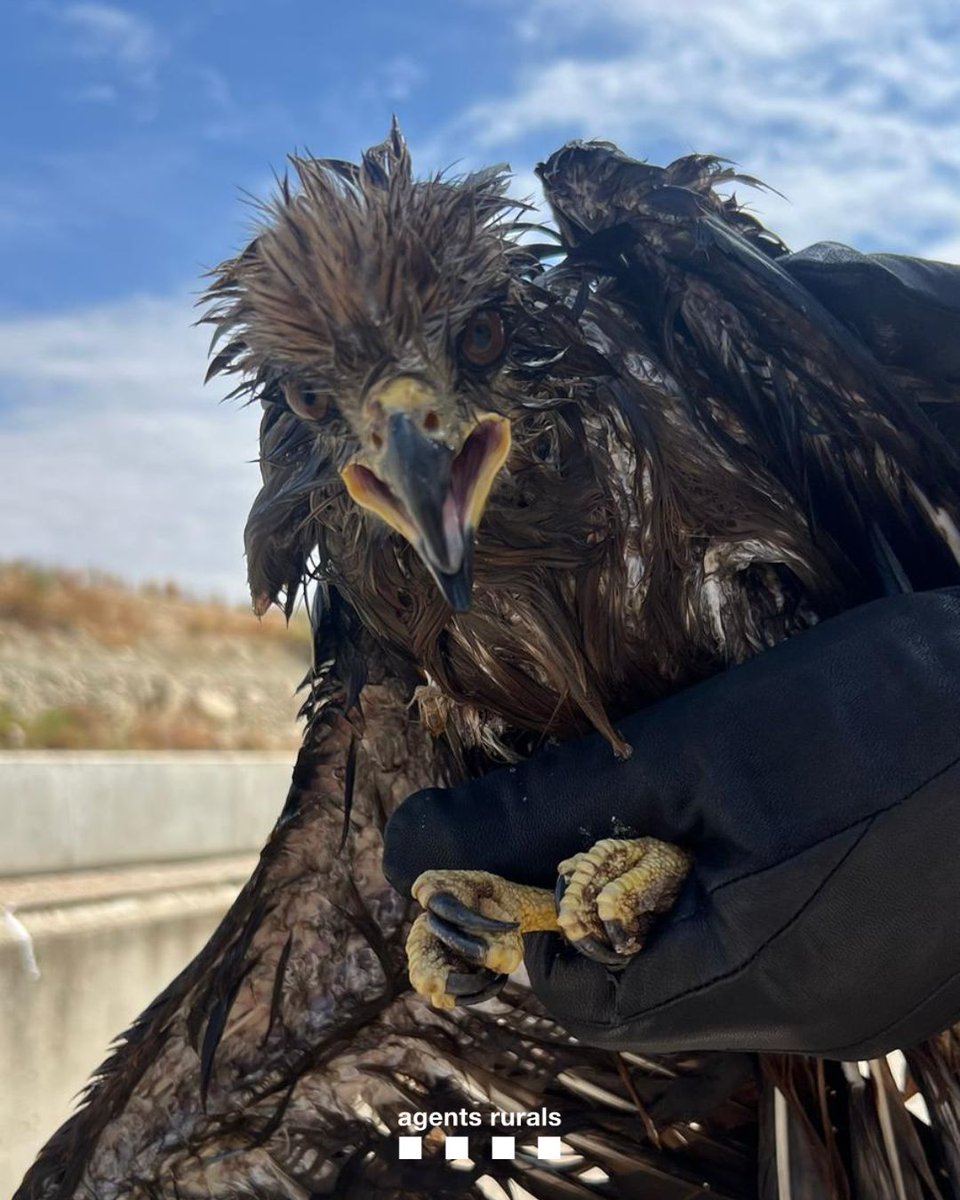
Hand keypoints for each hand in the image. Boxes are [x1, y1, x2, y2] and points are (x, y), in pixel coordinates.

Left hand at [385, 589, 959, 1058]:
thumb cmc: (887, 712)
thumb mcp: (697, 750)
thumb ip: (546, 809)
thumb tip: (416, 843)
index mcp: (762, 984)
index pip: (589, 1003)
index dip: (533, 926)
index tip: (514, 848)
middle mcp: (822, 1018)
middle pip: (655, 986)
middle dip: (608, 898)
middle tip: (606, 803)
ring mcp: (875, 998)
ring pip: (722, 965)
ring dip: (680, 888)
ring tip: (691, 796)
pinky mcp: (904, 963)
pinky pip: (787, 949)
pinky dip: (746, 892)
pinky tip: (763, 816)